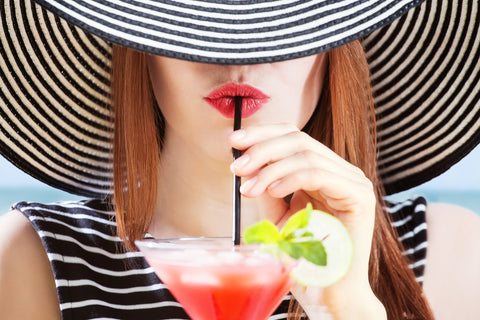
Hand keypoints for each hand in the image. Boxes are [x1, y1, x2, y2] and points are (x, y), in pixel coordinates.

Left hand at [229, 123, 385, 318]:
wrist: (327, 294)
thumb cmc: (302, 258)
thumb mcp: (276, 216)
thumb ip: (265, 188)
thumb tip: (243, 163)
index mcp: (323, 172)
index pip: (293, 136)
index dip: (263, 133)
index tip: (233, 140)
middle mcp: (340, 172)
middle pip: (298, 138)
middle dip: (261, 148)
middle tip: (236, 166)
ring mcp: (352, 182)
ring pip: (306, 153)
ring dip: (270, 167)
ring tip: (248, 187)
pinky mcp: (358, 197)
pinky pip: (319, 174)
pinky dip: (290, 178)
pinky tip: (270, 191)